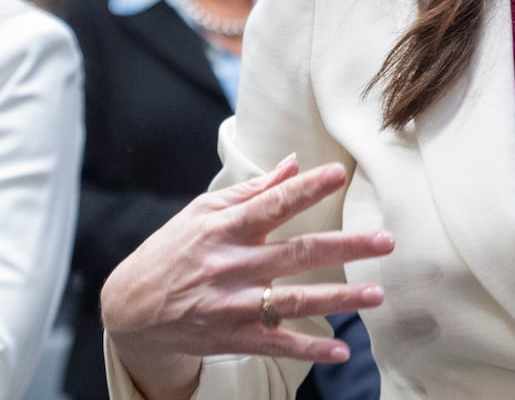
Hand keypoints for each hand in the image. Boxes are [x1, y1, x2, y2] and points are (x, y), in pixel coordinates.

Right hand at [101, 156, 393, 399]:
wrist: (129, 310)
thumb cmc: (174, 251)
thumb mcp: (202, 213)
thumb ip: (252, 190)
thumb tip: (294, 162)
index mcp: (224, 229)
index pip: (271, 204)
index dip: (304, 189)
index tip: (338, 174)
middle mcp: (230, 266)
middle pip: (295, 253)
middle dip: (344, 247)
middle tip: (386, 241)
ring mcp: (231, 305)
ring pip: (292, 301)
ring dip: (339, 299)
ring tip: (377, 294)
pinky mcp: (230, 337)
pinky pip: (275, 343)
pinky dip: (308, 349)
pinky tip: (341, 351)